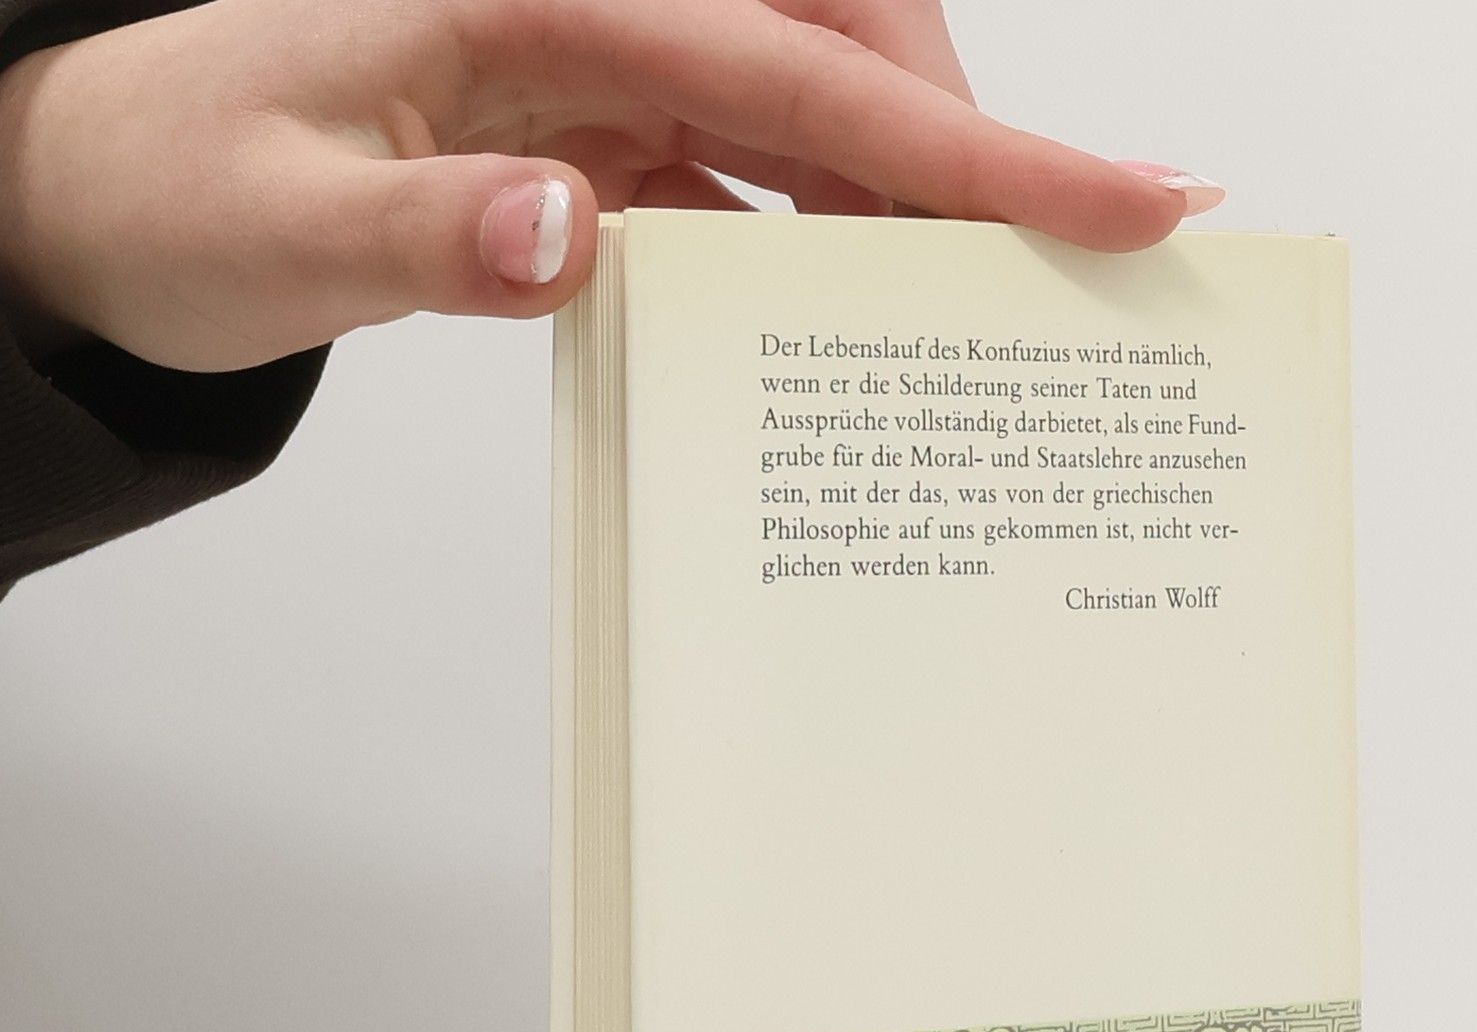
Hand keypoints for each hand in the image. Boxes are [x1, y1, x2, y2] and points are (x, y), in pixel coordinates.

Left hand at [0, 0, 1224, 372]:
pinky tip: (836, 313)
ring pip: (812, 114)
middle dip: (967, 162)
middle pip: (844, 61)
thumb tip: (570, 235)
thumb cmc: (176, 186)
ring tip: (967, 314)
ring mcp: (601, 67)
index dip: (977, 141)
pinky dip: (814, 235)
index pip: (809, 70)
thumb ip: (427, 232)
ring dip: (899, 206)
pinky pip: (749, 167)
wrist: (112, 189)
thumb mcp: (278, 226)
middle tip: (1074, 269)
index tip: (1124, 192)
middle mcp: (593, 9)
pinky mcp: (595, 127)